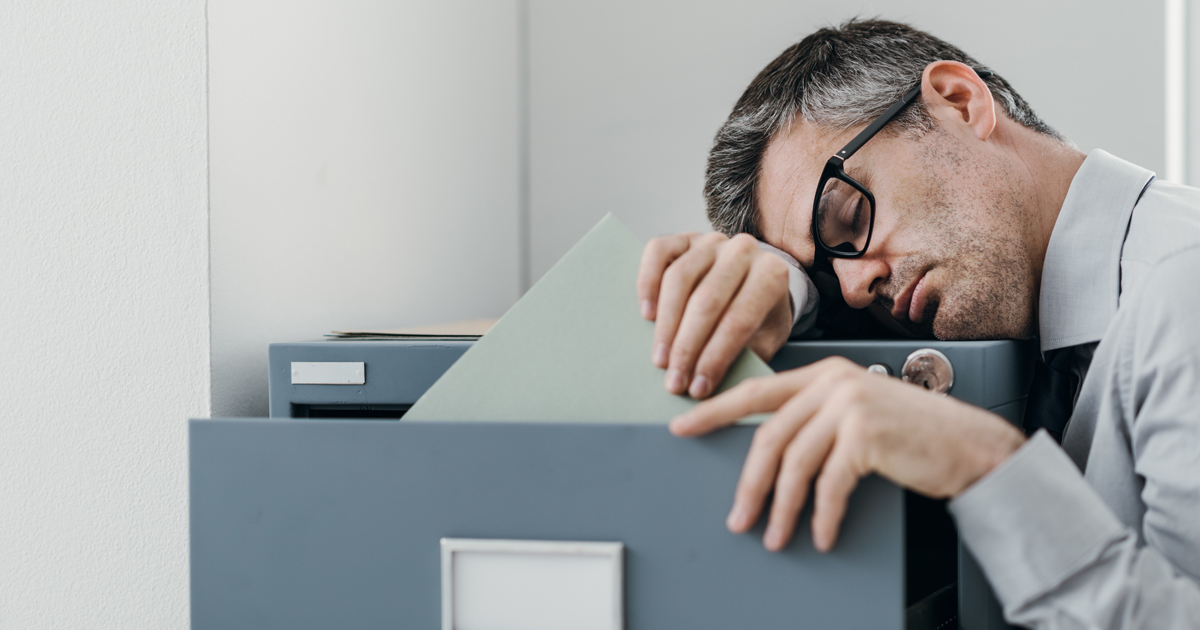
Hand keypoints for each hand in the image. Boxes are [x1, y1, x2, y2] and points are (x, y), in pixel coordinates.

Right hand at [637, 232, 792, 398]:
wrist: (753, 280)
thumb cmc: (758, 316)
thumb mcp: (765, 339)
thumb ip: (745, 357)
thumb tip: (711, 389)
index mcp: (771, 274)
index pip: (739, 321)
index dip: (715, 358)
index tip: (698, 389)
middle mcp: (743, 250)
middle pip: (706, 302)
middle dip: (687, 348)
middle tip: (673, 382)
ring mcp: (711, 240)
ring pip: (679, 279)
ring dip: (666, 325)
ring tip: (659, 359)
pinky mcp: (683, 237)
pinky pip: (657, 253)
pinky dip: (647, 283)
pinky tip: (646, 315)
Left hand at [669, 357, 1025, 551]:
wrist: (972, 448)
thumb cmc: (914, 437)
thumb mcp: (856, 416)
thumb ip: (815, 421)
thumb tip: (766, 457)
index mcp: (824, 373)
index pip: (757, 392)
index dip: (715, 411)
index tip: (682, 426)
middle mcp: (833, 381)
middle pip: (769, 437)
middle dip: (750, 484)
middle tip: (737, 518)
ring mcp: (849, 403)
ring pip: (794, 464)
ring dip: (782, 508)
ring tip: (776, 537)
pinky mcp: (865, 432)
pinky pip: (828, 484)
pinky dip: (821, 515)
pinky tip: (819, 535)